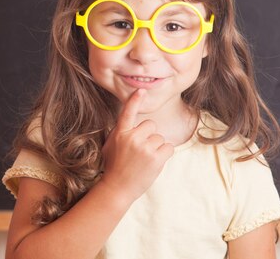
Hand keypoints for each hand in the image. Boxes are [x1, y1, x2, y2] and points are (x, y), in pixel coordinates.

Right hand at [100, 89, 174, 204]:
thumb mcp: (110, 146)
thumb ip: (121, 133)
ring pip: (160, 138)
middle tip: (140, 151)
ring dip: (156, 147)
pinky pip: (168, 147)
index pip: (128, 112)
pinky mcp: (155, 157)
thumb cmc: (113, 167)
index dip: (135, 100)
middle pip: (151, 125)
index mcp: (120, 133)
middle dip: (149, 136)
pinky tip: (154, 162)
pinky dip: (164, 154)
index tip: (142, 90)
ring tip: (145, 160)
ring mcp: (144, 147)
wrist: (117, 188)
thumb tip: (132, 124)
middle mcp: (132, 137)